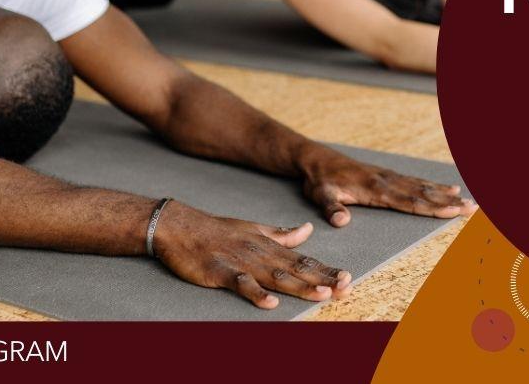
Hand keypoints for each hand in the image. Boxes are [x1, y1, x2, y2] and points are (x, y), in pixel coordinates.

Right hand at [151, 201, 351, 308]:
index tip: (347, 278)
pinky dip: (255, 293)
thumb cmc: (218, 231)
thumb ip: (282, 234)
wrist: (181, 226)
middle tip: (345, 287)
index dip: (325, 269)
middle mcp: (260, 254)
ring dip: (299, 285)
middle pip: (296, 269)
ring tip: (321, 294)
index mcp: (269, 246)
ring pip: (275, 276)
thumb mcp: (254, 229)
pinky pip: (240, 284)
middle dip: (321, 279)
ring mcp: (241, 262)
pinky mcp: (221, 271)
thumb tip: (308, 230)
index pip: (303, 259)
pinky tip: (270, 303)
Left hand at [303, 160, 477, 226]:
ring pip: (422, 187)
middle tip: (472, 208)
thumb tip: (342, 221)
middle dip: (448, 202)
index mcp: (375, 189)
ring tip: (467, 199)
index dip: (432, 208)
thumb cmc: (320, 180)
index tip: (452, 211)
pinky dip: (432, 186)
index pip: (409, 201)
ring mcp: (388, 177)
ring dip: (445, 194)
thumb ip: (332, 208)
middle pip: (423, 194)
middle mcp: (387, 181)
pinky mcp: (386, 175)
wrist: (316, 160)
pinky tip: (445, 188)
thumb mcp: (321, 195)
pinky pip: (414, 181)